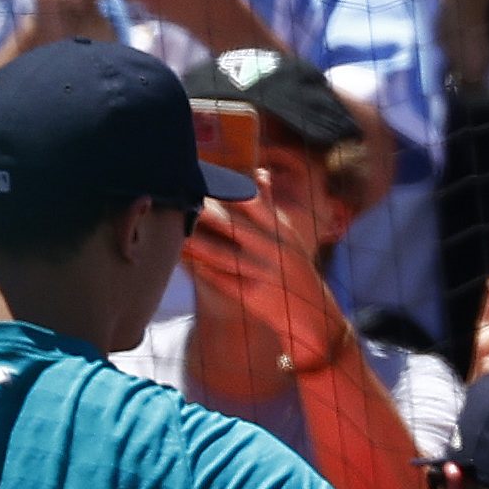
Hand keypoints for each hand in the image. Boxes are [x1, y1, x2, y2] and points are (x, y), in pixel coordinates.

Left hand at [180, 192, 353, 402]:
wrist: (314, 317)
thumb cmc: (294, 270)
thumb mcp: (290, 236)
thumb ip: (269, 206)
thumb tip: (258, 172)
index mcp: (282, 232)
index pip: (252, 203)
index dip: (225, 189)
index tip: (201, 177)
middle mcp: (274, 251)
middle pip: (232, 226)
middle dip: (204, 213)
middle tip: (178, 199)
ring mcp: (263, 274)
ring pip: (221, 254)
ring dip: (194, 243)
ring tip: (173, 231)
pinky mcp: (251, 295)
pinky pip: (219, 278)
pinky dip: (199, 268)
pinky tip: (182, 259)